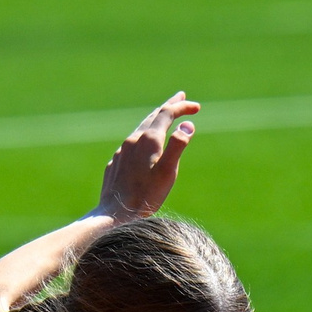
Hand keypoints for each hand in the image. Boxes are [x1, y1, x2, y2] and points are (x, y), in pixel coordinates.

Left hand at [97, 93, 198, 221]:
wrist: (115, 214)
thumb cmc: (145, 196)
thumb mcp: (168, 171)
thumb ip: (178, 145)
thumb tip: (187, 125)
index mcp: (148, 140)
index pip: (167, 113)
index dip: (182, 107)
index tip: (196, 107)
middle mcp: (133, 141)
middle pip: (153, 116)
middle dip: (169, 106)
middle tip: (180, 98)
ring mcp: (122, 151)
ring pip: (140, 129)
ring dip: (155, 120)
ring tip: (164, 117)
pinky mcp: (116, 163)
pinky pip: (132, 144)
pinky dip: (144, 137)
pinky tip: (144, 145)